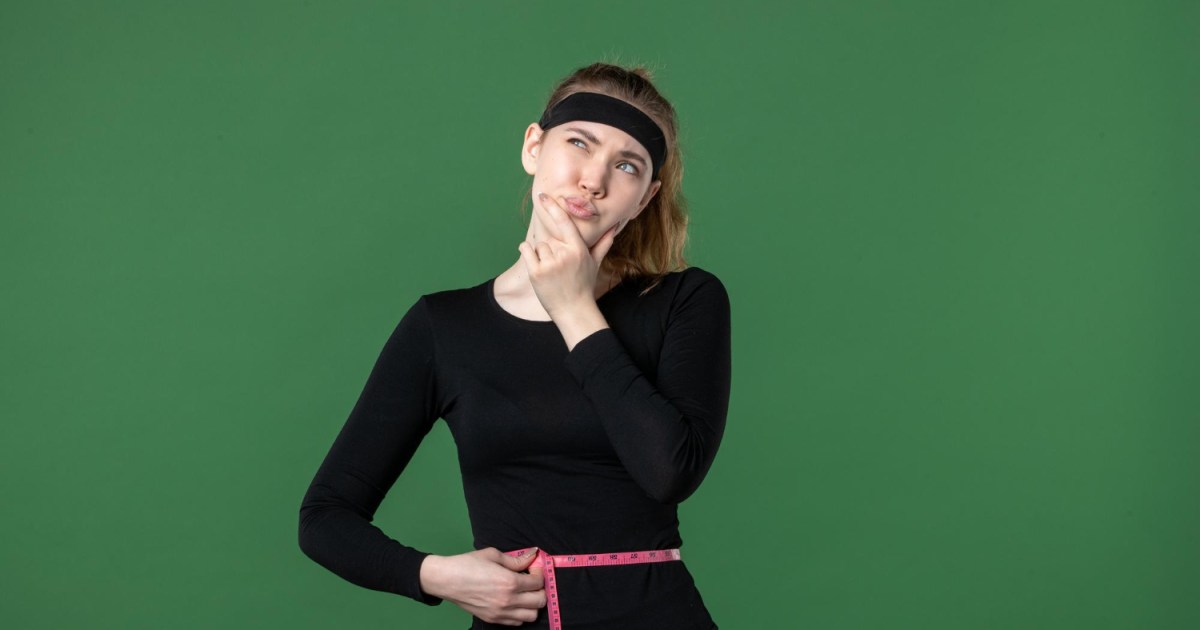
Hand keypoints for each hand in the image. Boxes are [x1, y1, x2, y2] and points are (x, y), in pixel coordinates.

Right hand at [419, 547, 545, 625]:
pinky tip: (514, 602)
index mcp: (510, 582)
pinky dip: (521, 614)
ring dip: (533, 604)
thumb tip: (533, 556)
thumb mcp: (493, 555)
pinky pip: (517, 623)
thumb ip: (516, 559)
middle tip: (532, 581)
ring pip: (531, 616)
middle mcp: (508, 601)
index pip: (538, 582)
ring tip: (525, 593)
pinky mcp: (493, 619)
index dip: (539, 573)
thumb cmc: (468, 564)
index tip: (534, 568)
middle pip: (540, 601)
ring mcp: (500, 613)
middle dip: (540, 589)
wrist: (446, 580)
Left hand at [517, 193, 618, 319]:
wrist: (573, 310)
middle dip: (551, 249)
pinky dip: (526, 252)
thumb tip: (615, 227)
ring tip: (551, 271)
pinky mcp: (536, 273)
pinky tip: (535, 263)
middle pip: (548, 238)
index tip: (543, 196)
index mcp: (578, 249)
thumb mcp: (595, 263)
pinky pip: (526, 250)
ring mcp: (549, 264)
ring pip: (538, 245)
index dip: (553, 207)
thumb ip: (603, 243)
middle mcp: (564, 255)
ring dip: (540, 254)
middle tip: (559, 267)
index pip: (564, 222)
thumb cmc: (584, 285)